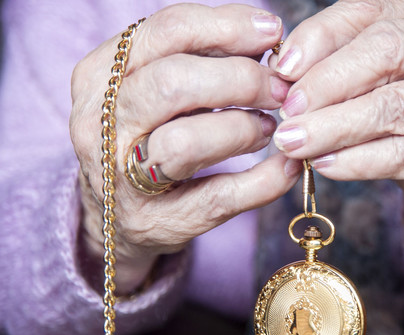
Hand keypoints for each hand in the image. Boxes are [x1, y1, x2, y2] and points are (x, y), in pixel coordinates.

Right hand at [70, 4, 299, 293]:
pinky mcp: (155, 220)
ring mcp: (121, 179)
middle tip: (279, 89)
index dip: (228, 27)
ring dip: (243, 129)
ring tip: (267, 128)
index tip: (271, 32)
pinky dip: (264, 181)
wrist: (113, 214)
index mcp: (98, 77)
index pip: (167, 31)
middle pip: (174, 83)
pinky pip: (218, 198)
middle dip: (242, 79)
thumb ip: (198, 57)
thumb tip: (263, 35)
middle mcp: (99, 126)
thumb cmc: (144, 135)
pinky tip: (287, 166)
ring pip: (186, 142)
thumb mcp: (153, 87)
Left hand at [270, 0, 403, 254]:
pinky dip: (361, 161)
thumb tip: (286, 72)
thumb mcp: (378, 81)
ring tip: (295, 143)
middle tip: (287, 112)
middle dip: (327, 82)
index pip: (369, 11)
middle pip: (388, 50)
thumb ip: (340, 65)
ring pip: (396, 104)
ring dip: (336, 126)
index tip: (282, 71)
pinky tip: (328, 165)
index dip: (320, 38)